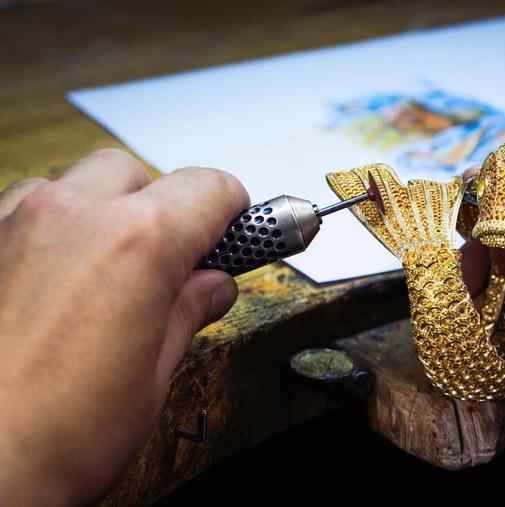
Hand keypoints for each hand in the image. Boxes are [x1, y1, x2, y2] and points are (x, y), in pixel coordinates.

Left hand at [0, 149, 246, 503]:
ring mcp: (10, 225)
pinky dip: (49, 233)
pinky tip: (54, 281)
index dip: (231, 208)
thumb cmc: (49, 439)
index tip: (234, 225)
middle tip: (173, 259)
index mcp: (135, 244)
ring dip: (99, 214)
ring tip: (107, 271)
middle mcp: (69, 216)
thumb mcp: (150, 377)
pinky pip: (20, 212)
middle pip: (134, 173)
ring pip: (71, 184)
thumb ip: (186, 314)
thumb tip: (209, 288)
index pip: (207, 188)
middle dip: (161, 205)